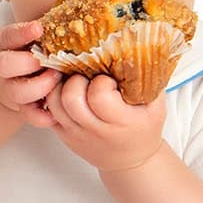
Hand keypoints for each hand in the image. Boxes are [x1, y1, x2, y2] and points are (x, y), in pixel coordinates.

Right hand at [0, 19, 58, 127]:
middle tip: (47, 61)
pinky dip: (44, 115)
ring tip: (57, 80)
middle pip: (4, 65)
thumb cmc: (30, 51)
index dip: (22, 32)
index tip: (39, 28)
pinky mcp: (22, 108)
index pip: (8, 35)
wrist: (9, 80)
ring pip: (17, 93)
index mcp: (5, 43)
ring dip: (40, 87)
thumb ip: (48, 24)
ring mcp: (11, 89)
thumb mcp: (30, 35)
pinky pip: (30, 116)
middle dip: (27, 63)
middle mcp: (3, 66)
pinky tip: (57, 108)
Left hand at [44, 72, 167, 171]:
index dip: (101, 82)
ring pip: (54, 102)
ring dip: (61, 86)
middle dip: (77, 80)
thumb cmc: (144, 129)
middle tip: (87, 77)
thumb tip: (143, 41)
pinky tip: (65, 90)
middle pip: (70, 97)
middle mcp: (94, 130)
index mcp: (120, 122)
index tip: (109, 79)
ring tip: (75, 80)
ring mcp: (75, 133)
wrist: (131, 161)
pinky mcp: (62, 134)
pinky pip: (47, 111)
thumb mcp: (156, 106)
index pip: (99, 96)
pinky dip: (53, 96)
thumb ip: (148, 78)